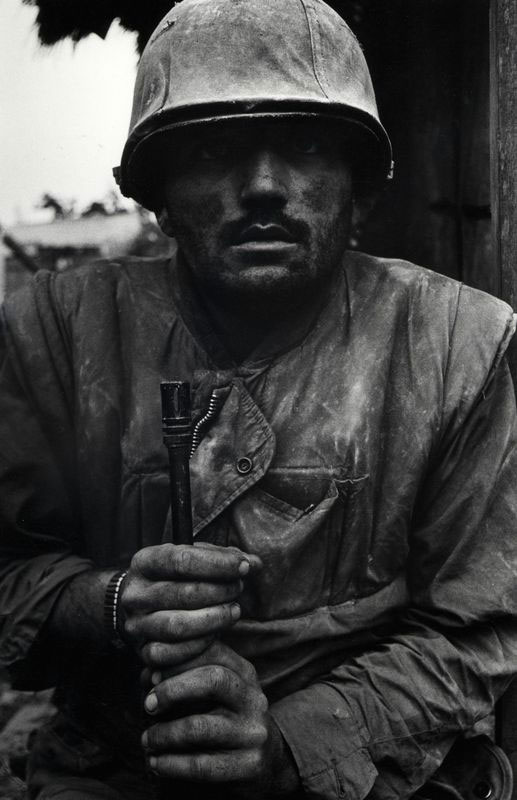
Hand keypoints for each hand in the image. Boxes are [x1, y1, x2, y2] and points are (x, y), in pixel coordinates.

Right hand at [120, 542, 260, 668]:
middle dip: (220, 591)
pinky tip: (216, 634)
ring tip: (234, 610)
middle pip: (183, 594)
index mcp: (144, 562)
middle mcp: (135, 593)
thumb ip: (222, 558)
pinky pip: (172, 654)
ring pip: (178, 626)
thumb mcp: (191, 559)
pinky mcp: (142, 650)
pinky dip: (200, 645)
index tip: (244, 566)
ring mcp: (136, 624)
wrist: (140, 607)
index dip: (218, 563)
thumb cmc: (173, 578)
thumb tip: (254, 563)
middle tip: (239, 588)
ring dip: (214, 619)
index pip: (181, 560)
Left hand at [141, 641, 299, 792]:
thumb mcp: (215, 690)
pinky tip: (155, 763)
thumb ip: (185, 674)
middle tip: (147, 704)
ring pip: (199, 727)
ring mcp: (253, 732)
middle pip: (213, 680)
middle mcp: (253, 699)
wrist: (267, 759)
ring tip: (146, 740)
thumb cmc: (226, 717)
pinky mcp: (250, 765)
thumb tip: (148, 673)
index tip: (150, 673)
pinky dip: (171, 764)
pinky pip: (202, 765)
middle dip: (172, 690)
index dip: (177, 659)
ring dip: (163, 734)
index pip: (212, 651)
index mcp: (245, 673)